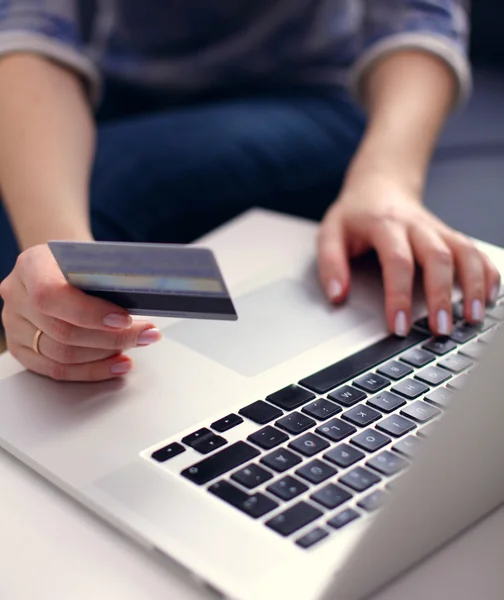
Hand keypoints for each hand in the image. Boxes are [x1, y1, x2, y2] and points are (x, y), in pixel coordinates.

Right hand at [0, 244, 160, 380]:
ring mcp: (15, 326)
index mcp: (30, 266)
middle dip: (113, 337)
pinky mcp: (21, 349)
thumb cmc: (78, 262)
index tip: (125, 319)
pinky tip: (118, 364)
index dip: (90, 312)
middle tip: (146, 334)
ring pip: (62, 355)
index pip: (52, 295)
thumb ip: (106, 274)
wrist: (56, 267)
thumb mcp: (89, 256)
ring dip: (107, 355)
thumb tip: (144, 295)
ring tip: (137, 345)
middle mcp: (16, 297)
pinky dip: (93, 370)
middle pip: (63, 331)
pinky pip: (58, 370)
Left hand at [318, 173, 500, 335]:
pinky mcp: (449, 234)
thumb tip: (338, 295)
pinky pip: (474, 250)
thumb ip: (331, 263)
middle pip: (438, 257)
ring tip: (473, 318)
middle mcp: (416, 225)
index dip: (399, 295)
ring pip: (463, 252)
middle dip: (441, 296)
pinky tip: (490, 296)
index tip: (399, 326)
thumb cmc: (354, 214)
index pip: (397, 261)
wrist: (379, 185)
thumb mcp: (330, 232)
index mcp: (384, 224)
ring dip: (473, 286)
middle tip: (440, 330)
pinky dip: (487, 272)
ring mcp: (437, 228)